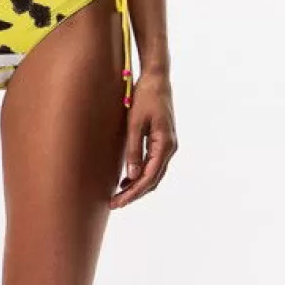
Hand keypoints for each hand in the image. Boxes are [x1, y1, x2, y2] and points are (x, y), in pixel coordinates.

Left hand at [111, 70, 177, 208]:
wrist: (156, 79)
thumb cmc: (145, 98)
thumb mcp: (135, 123)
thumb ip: (134, 150)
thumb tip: (132, 176)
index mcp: (165, 144)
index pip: (149, 177)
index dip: (133, 193)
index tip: (118, 202)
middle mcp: (170, 148)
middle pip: (153, 180)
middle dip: (134, 194)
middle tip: (114, 204)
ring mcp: (168, 145)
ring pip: (154, 174)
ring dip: (138, 186)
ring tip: (119, 195)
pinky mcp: (163, 142)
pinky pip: (153, 165)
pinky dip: (141, 175)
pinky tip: (127, 179)